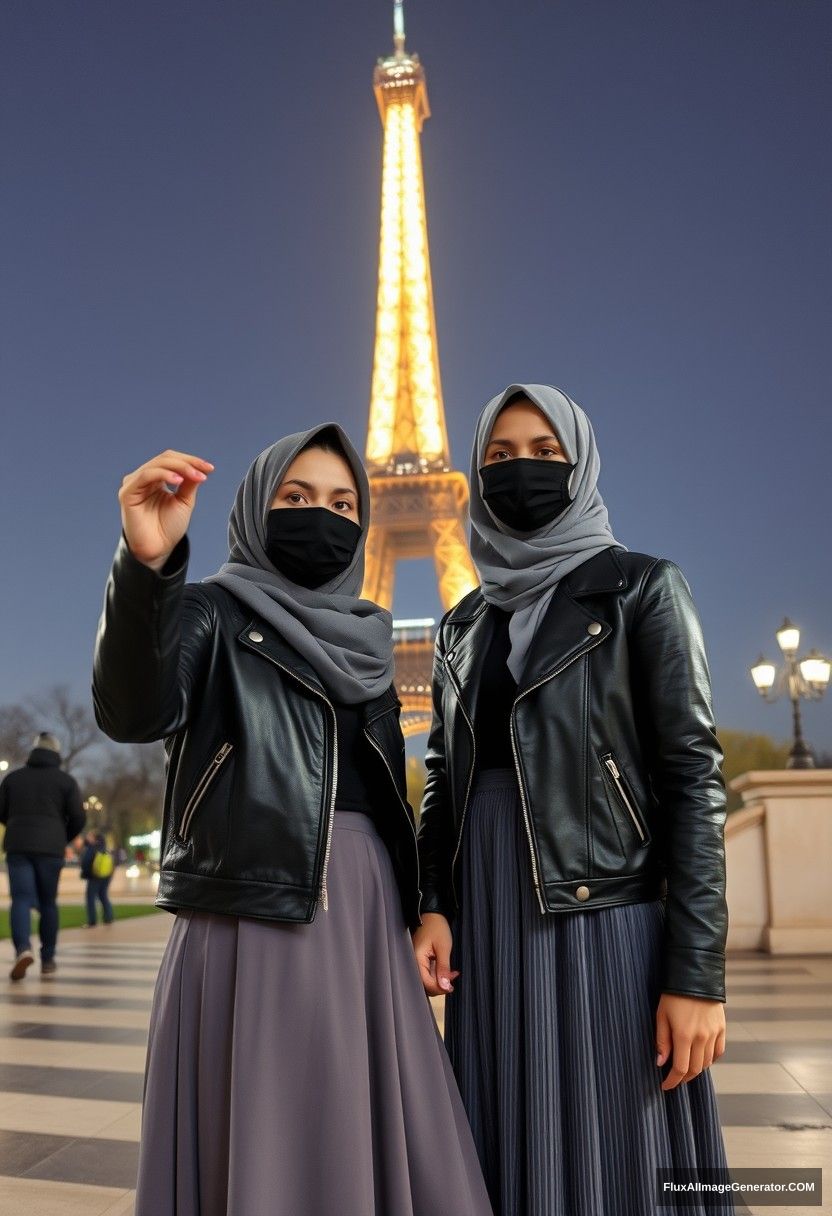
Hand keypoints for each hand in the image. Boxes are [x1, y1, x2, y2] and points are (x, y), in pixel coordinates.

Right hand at [118, 449, 213, 568]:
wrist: (158, 550)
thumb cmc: (169, 528)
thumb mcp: (184, 501)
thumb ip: (189, 483)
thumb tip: (200, 467)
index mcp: (155, 479)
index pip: (171, 460)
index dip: (191, 461)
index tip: (210, 468)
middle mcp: (142, 478)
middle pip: (165, 459)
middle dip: (188, 463)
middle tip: (205, 470)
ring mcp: (134, 484)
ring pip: (157, 464)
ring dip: (180, 468)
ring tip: (196, 476)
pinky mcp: (127, 492)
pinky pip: (146, 475)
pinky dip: (164, 474)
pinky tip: (179, 481)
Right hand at [412, 912, 460, 996]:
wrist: (433, 914)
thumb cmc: (437, 927)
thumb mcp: (444, 948)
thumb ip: (443, 968)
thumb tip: (445, 987)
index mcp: (417, 958)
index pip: (425, 982)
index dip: (438, 988)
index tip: (450, 987)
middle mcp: (414, 961)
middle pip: (425, 984)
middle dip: (439, 985)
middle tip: (452, 982)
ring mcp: (418, 961)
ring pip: (427, 979)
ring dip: (440, 980)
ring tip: (452, 975)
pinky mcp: (422, 959)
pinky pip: (428, 972)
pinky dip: (438, 974)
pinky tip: (448, 971)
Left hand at [656, 993, 725, 1090]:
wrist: (696, 975)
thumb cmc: (673, 994)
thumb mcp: (661, 1015)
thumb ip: (662, 1041)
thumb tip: (660, 1063)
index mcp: (684, 1035)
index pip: (680, 1068)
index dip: (672, 1081)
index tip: (665, 1086)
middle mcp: (702, 1038)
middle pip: (695, 1069)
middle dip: (684, 1078)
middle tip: (674, 1080)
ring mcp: (714, 1033)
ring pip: (707, 1063)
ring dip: (696, 1070)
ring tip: (686, 1069)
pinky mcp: (722, 1028)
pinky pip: (718, 1052)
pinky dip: (710, 1060)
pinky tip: (702, 1059)